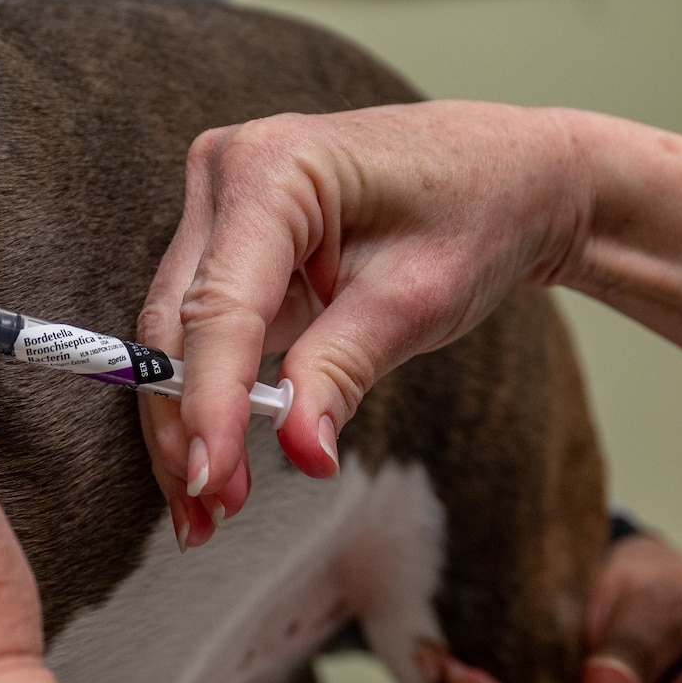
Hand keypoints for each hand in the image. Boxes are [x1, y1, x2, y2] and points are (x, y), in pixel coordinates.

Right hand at [138, 100, 595, 546]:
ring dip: (187, 420)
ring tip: (209, 511)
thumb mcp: (416, 299)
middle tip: (208, 514)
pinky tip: (217, 460)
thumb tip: (298, 450)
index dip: (211, 399)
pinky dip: (210, 394)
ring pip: (176, 331)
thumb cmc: (474, 216)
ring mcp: (220, 203)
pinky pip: (202, 326)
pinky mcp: (229, 239)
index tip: (210, 478)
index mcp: (272, 168)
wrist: (505, 174)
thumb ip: (343, 368)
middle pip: (177, 320)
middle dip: (186, 423)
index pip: (222, 305)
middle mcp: (227, 170)